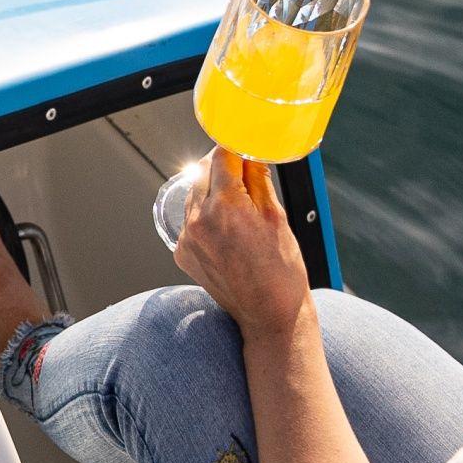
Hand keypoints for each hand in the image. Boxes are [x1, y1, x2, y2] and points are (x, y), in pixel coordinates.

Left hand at [173, 149, 311, 340]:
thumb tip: (250, 153)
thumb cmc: (281, 272)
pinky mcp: (182, 253)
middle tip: (244, 174)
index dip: (235, 148)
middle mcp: (199, 220)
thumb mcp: (277, 217)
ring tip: (238, 207)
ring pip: (194, 195)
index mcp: (225, 207)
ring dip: (212, 191)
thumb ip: (257, 179)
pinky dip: (205, 216)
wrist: (269, 316)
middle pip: (203, 173)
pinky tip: (227, 229)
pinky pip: (190, 220)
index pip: (221, 157)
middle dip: (223, 169)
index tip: (243, 147)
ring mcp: (186, 238)